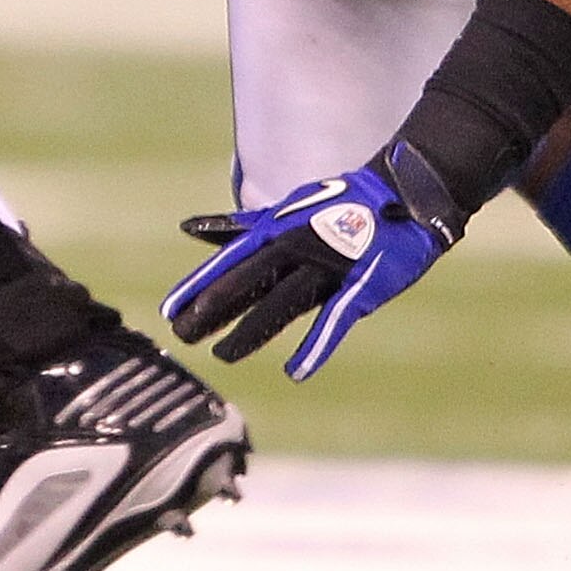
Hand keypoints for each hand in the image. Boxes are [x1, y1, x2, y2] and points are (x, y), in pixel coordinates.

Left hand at [161, 145, 467, 379]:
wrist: (402, 198)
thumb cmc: (338, 206)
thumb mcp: (282, 214)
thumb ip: (238, 228)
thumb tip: (189, 228)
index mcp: (275, 231)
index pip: (227, 262)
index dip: (197, 286)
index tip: (168, 310)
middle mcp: (293, 247)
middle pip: (245, 282)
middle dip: (213, 309)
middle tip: (181, 335)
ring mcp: (326, 267)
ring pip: (279, 302)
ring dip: (251, 330)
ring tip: (222, 355)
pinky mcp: (360, 286)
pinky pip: (333, 320)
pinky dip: (316, 346)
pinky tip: (295, 372)